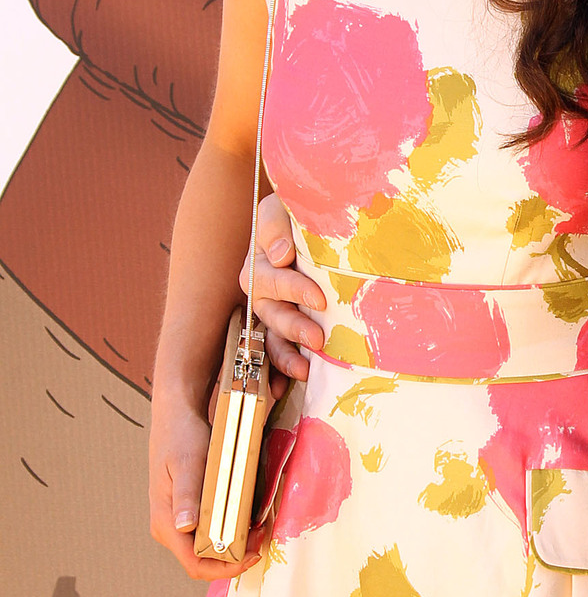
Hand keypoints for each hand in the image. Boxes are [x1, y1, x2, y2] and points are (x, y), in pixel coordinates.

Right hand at [149, 390, 268, 581]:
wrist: (177, 417)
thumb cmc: (180, 438)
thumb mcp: (187, 464)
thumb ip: (186, 496)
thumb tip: (184, 526)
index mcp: (166, 523)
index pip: (194, 564)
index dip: (224, 568)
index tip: (252, 555)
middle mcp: (172, 528)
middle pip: (206, 560)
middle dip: (237, 555)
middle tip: (263, 535)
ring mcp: (183, 521)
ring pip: (213, 546)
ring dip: (239, 542)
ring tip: (261, 525)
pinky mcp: (195, 511)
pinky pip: (216, 530)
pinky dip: (236, 528)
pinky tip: (252, 516)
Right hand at [240, 193, 324, 383]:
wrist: (318, 217)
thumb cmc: (299, 212)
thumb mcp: (283, 207)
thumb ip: (275, 225)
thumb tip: (280, 255)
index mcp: (260, 262)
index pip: (269, 280)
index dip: (292, 290)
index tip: (318, 298)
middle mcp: (263, 290)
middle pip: (270, 313)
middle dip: (293, 327)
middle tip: (318, 339)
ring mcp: (276, 310)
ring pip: (272, 337)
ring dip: (285, 355)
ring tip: (304, 370)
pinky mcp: (290, 326)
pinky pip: (278, 351)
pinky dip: (279, 371)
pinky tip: (286, 389)